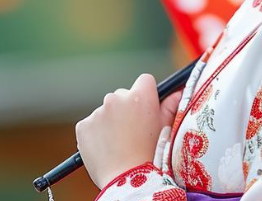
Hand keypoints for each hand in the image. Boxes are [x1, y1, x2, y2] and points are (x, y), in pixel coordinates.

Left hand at [75, 73, 182, 188]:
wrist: (126, 180)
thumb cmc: (151, 155)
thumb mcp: (165, 130)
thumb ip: (171, 107)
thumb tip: (178, 92)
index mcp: (140, 96)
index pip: (144, 80)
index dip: (146, 93)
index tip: (146, 107)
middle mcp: (117, 98)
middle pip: (122, 96)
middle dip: (126, 109)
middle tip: (132, 132)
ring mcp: (98, 112)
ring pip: (105, 112)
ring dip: (110, 122)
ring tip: (119, 144)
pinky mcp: (83, 126)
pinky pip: (91, 125)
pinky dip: (96, 134)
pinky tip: (106, 148)